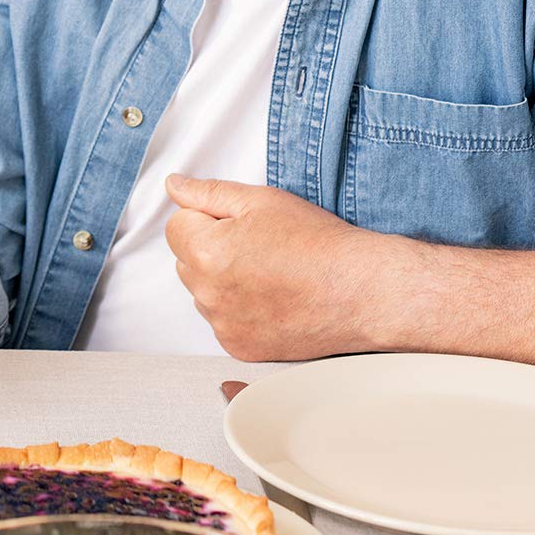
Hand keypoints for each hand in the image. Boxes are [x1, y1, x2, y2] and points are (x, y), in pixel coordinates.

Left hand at [164, 175, 387, 361]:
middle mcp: (208, 294)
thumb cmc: (316, 242)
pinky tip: (270, 297)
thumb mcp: (259, 200)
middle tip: (257, 244)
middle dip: (210, 246)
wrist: (361, 291)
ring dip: (220, 279)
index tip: (239, 222)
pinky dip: (237, 308)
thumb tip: (173, 186)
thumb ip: (206, 192)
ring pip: (203, 290)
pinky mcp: (240, 348)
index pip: (176, 226)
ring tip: (267, 271)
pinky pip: (221, 319)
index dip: (206, 217)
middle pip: (186, 259)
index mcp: (206, 252)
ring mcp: (224, 325)